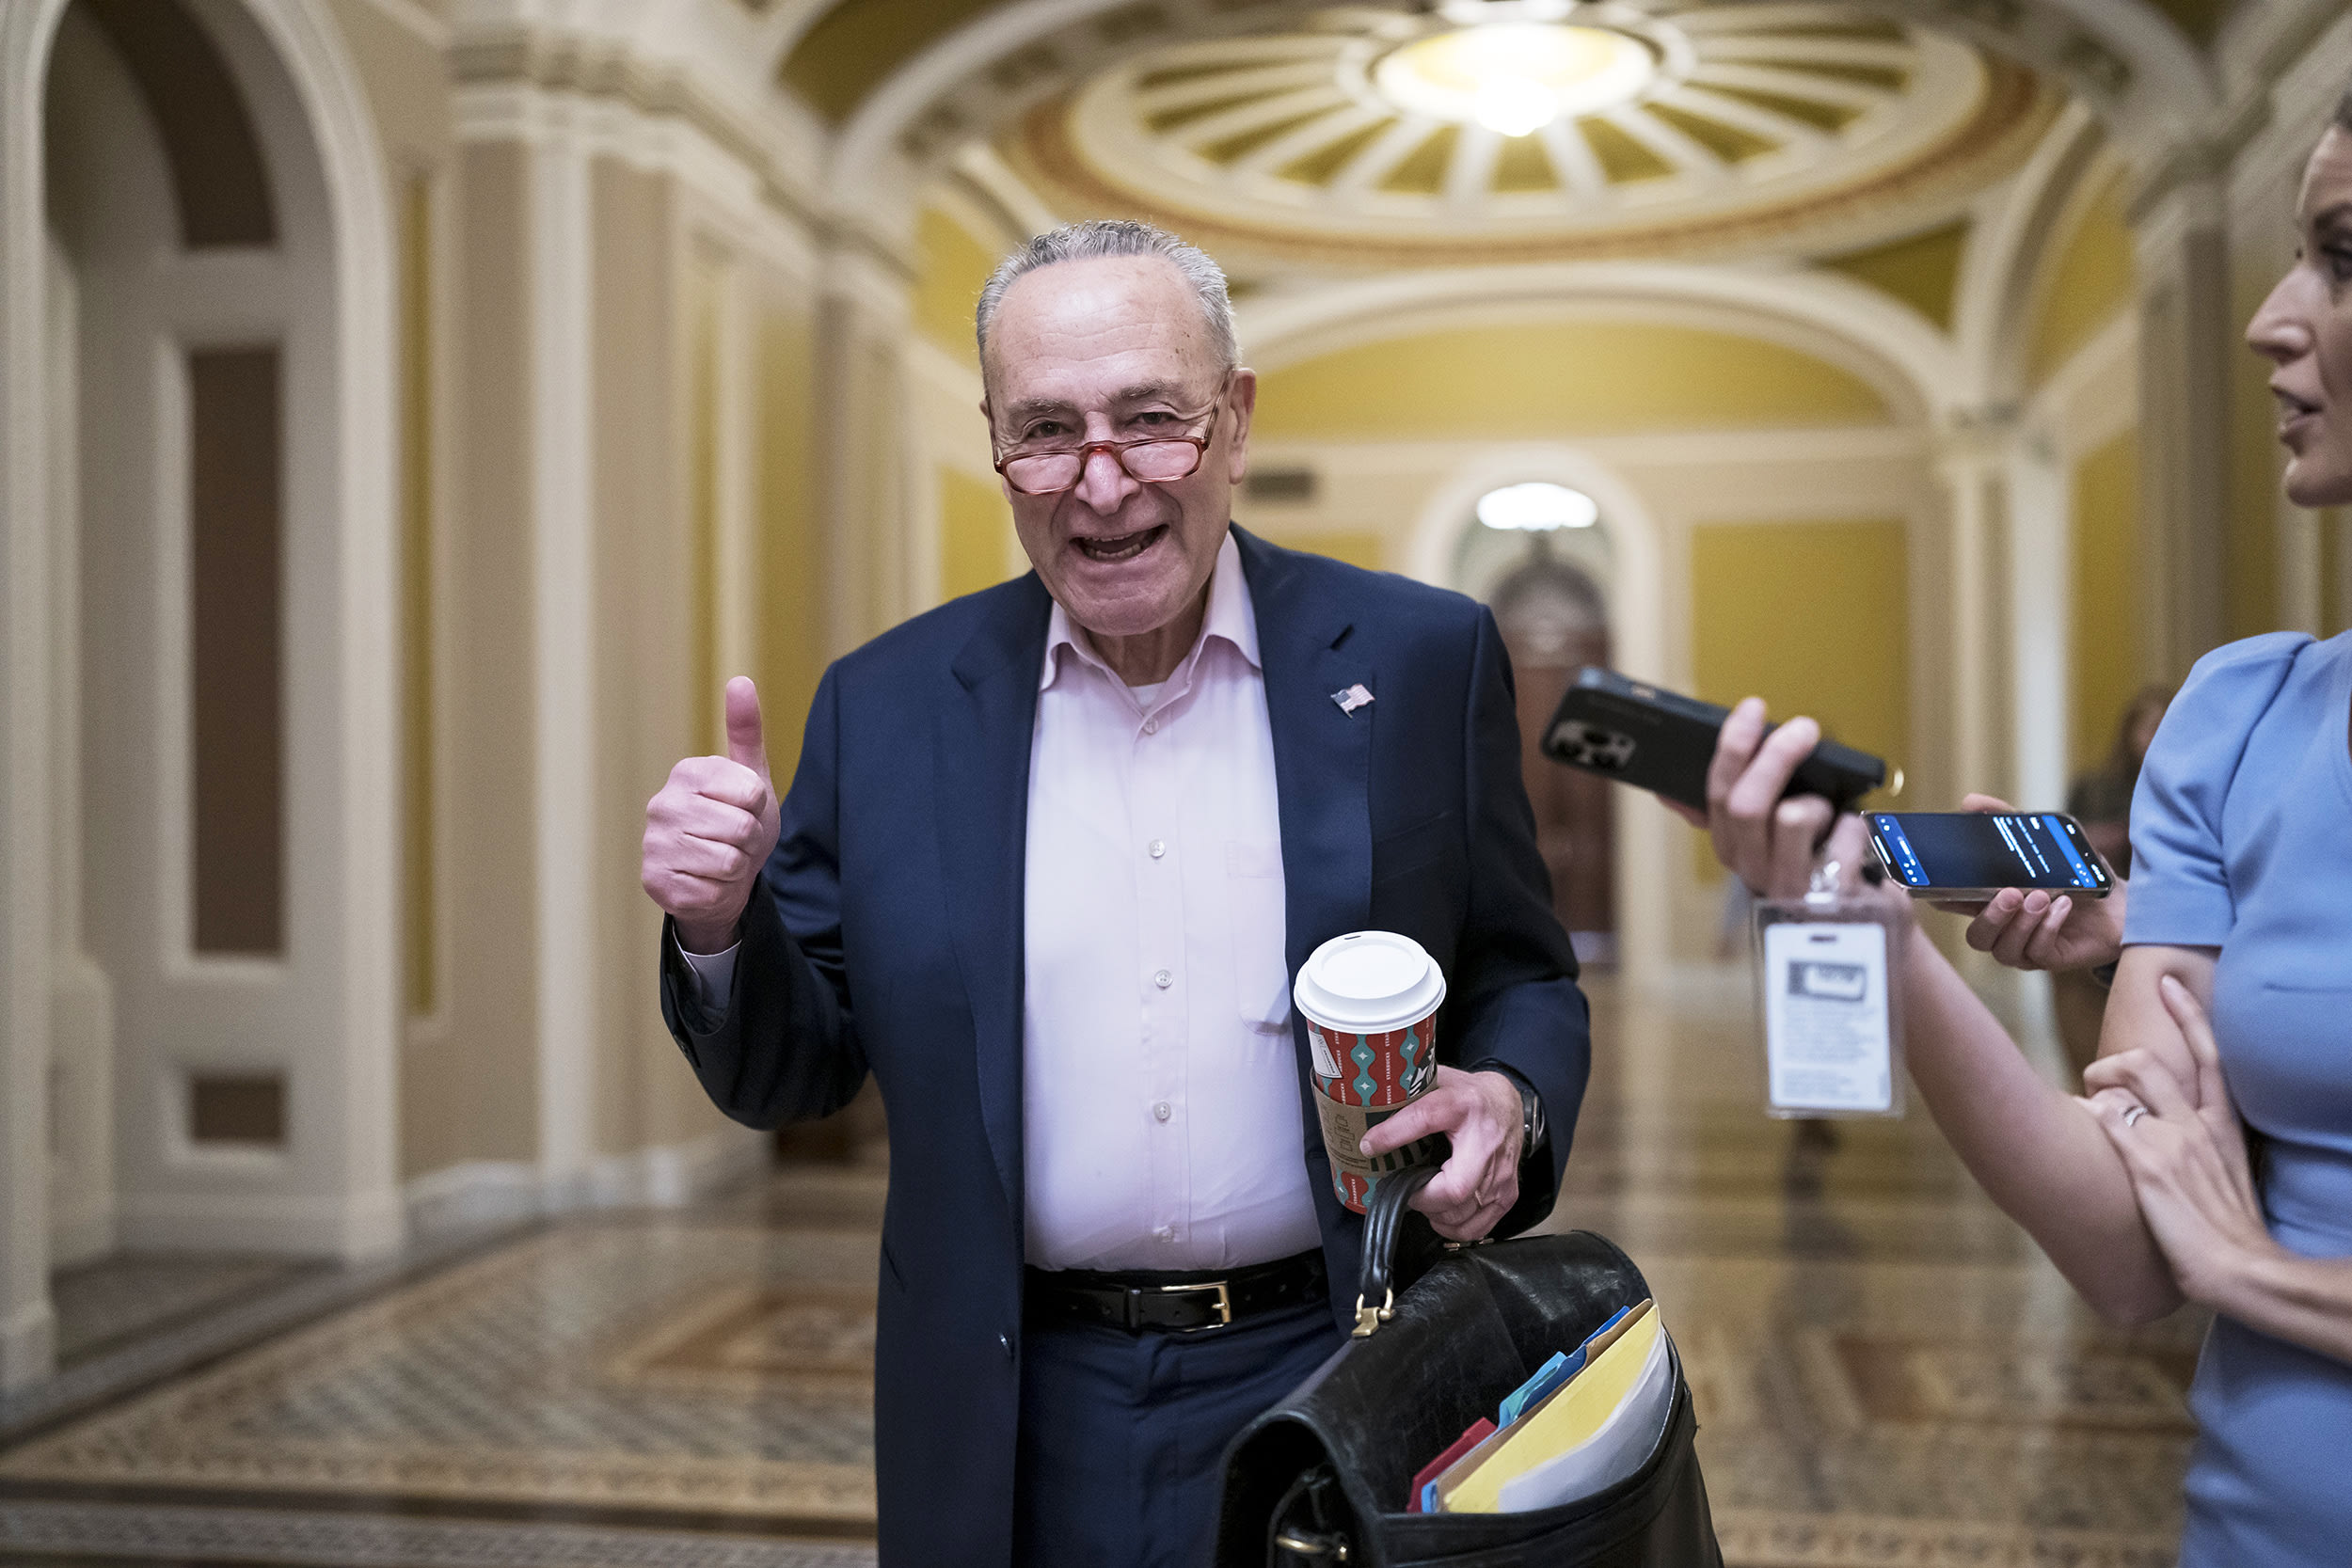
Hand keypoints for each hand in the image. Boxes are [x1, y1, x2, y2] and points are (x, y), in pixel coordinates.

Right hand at [641, 677, 780, 952]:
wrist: (722, 878)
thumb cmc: (737, 822)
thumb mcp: (750, 777)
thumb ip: (746, 731)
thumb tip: (740, 680)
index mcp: (687, 773)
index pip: (751, 793)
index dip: (758, 808)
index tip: (744, 809)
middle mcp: (662, 804)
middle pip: (740, 829)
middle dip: (749, 841)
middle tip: (734, 841)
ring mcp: (653, 844)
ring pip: (727, 862)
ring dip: (736, 868)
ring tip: (722, 860)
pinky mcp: (654, 882)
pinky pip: (711, 890)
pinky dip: (719, 892)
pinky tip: (705, 882)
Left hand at [1359, 1067, 1522, 1241]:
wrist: (1506, 1103)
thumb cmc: (1466, 1096)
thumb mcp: (1435, 1083)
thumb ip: (1406, 1096)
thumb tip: (1364, 1111)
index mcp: (1463, 1105)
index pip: (1425, 1118)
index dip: (1393, 1134)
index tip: (1369, 1146)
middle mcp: (1486, 1141)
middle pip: (1454, 1187)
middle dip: (1422, 1198)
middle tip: (1404, 1190)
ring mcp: (1501, 1171)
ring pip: (1464, 1212)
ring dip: (1434, 1213)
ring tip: (1421, 1199)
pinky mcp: (1508, 1193)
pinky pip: (1478, 1225)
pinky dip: (1454, 1227)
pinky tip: (1441, 1213)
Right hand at [1665, 698, 1903, 915]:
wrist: (1866, 930)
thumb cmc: (1815, 872)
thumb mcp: (1766, 845)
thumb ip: (1729, 815)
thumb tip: (1665, 792)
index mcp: (1733, 848)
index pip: (1717, 793)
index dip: (1732, 746)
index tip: (1753, 708)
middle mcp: (1753, 872)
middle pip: (1745, 804)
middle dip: (1775, 755)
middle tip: (1804, 729)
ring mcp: (1791, 888)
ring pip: (1792, 817)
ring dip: (1819, 803)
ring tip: (1829, 816)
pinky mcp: (1834, 897)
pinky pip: (1846, 836)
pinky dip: (1857, 828)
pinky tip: (1854, 845)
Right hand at [1930, 795, 2126, 970]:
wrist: (2123, 903)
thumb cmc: (2077, 874)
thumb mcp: (2044, 841)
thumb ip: (2008, 821)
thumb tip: (1970, 801)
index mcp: (1993, 901)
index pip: (1956, 905)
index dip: (1944, 899)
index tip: (1943, 883)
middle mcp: (2004, 928)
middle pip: (1977, 937)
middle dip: (1990, 917)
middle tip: (2011, 893)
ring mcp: (2025, 947)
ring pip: (2003, 950)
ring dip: (2021, 922)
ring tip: (2043, 896)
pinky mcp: (2049, 958)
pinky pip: (2037, 952)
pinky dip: (2048, 927)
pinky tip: (2063, 906)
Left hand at [2079, 977, 2272, 1304]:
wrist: (2241, 1270)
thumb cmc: (2229, 1233)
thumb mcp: (2228, 1178)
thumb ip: (2203, 1149)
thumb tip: (2177, 1139)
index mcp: (2223, 1126)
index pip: (2208, 1056)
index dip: (2188, 1015)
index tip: (2169, 983)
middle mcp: (2197, 1124)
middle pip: (2148, 1060)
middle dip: (2111, 1063)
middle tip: (2097, 1085)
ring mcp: (2171, 1141)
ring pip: (2122, 1081)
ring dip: (2094, 1087)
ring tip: (2086, 1111)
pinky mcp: (2145, 1163)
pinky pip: (2103, 1118)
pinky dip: (2084, 1116)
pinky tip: (2075, 1126)